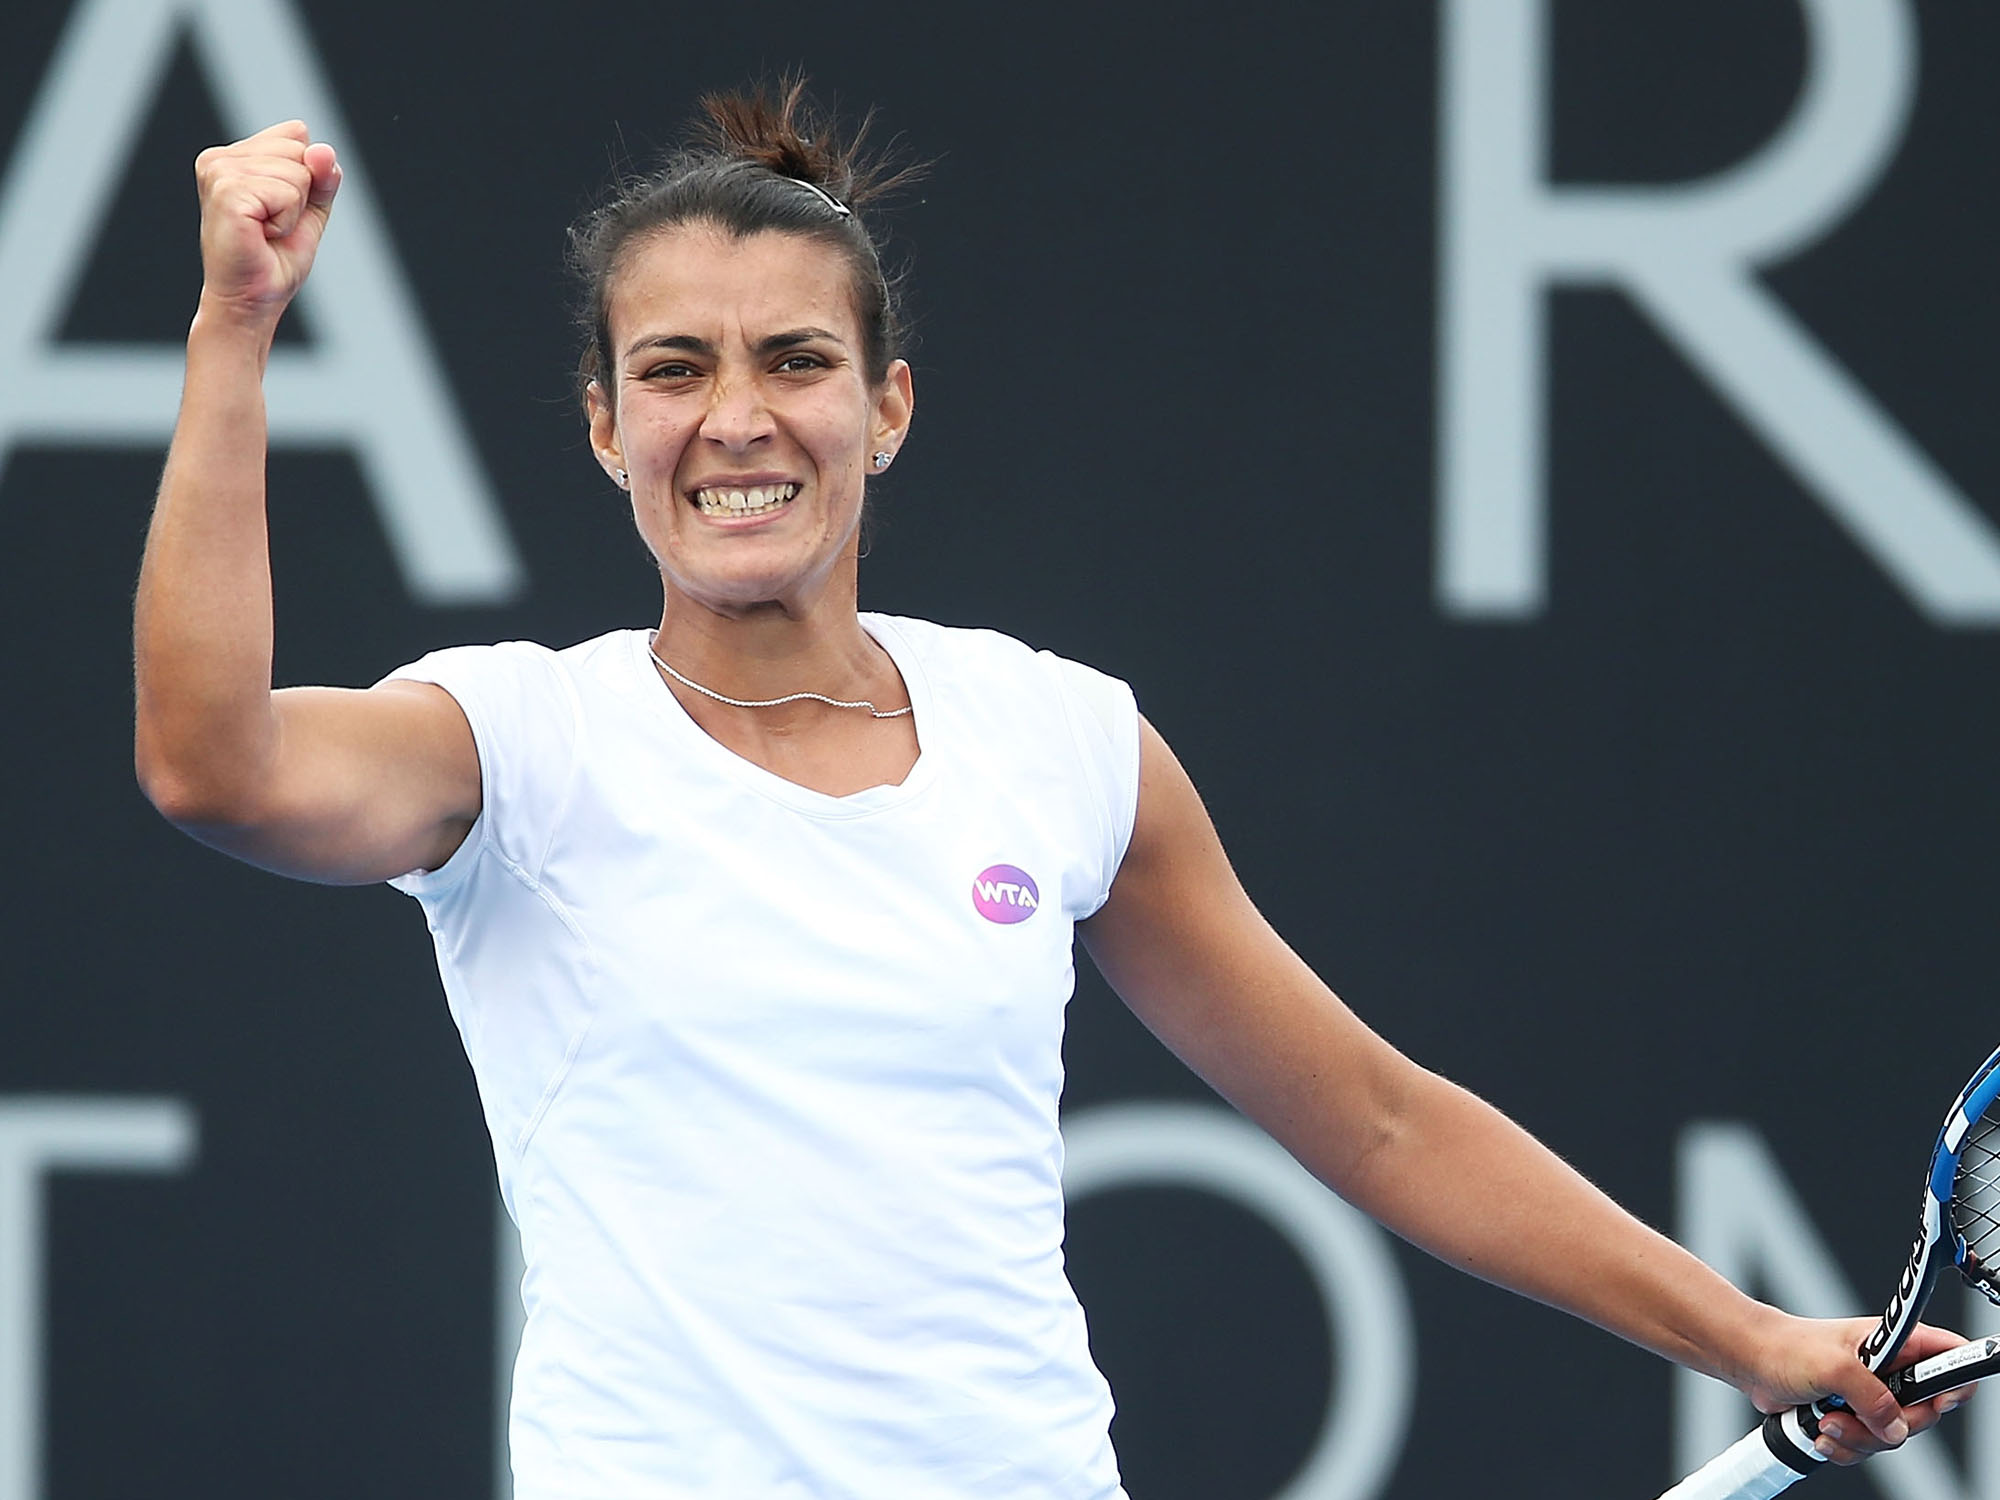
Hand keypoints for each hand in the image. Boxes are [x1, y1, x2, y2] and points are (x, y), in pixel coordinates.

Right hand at [193, 120, 340, 321]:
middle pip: (300, 151)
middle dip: (301, 196)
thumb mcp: (310, 209)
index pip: (297, 136)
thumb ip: (323, 176)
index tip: (281, 210)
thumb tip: (323, 150)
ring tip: (266, 232)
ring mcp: (219, 172)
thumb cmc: (274, 258)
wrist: (252, 300)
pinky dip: (287, 221)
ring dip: (294, 212)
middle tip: (273, 226)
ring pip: (297, 172)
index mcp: (234, 155)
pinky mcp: (226, 191)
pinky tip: (262, 235)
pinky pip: (287, 193)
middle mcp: (220, 158)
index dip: (307, 179)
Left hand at [1738, 1314, 1971, 1464]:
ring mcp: (1873, 1394)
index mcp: (1895, 1342)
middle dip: (1890, 1423)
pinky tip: (1821, 1430)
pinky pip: (1868, 1445)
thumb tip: (1895, 1425)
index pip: (1950, 1356)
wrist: (1752, 1361)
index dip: (1954, 1380)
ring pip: (1893, 1435)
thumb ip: (1871, 1396)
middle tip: (1858, 1414)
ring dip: (1858, 1436)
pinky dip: (1845, 1445)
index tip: (1936, 1400)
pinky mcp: (1856, 1415)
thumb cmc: (1786, 1346)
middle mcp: (1891, 1369)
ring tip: (1826, 1419)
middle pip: (1926, 1411)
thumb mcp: (1834, 1367)